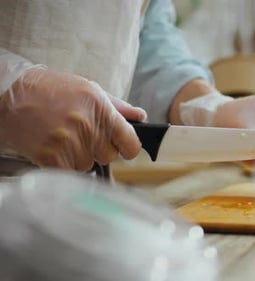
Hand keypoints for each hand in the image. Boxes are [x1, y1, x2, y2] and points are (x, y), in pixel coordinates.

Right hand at [0, 68, 146, 170]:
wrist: (9, 95)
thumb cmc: (50, 90)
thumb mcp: (88, 89)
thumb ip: (118, 107)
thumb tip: (141, 117)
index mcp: (100, 107)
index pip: (131, 142)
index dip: (129, 147)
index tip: (124, 148)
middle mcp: (87, 125)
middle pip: (109, 156)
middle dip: (99, 148)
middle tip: (81, 134)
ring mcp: (68, 143)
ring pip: (89, 165)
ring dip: (79, 156)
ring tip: (63, 137)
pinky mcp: (50, 157)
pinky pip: (70, 172)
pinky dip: (64, 164)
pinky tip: (54, 148)